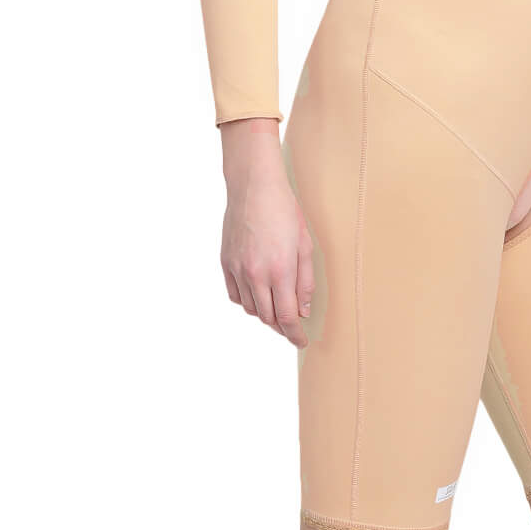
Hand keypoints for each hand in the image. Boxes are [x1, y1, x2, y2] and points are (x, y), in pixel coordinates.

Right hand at [216, 117, 315, 346]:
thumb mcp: (305, 245)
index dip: (295, 334)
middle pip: (267, 317)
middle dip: (281, 327)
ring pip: (249, 308)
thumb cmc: (285, 212)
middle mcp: (255, 274)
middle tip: (292, 328)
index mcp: (280, 270)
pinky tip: (256, 296)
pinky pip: (234, 295)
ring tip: (276, 308)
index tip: (301, 341)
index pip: (287, 317)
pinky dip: (246, 301)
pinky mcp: (225, 262)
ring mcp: (237, 269)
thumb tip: (303, 310)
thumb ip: (305, 281)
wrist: (254, 188)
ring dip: (264, 314)